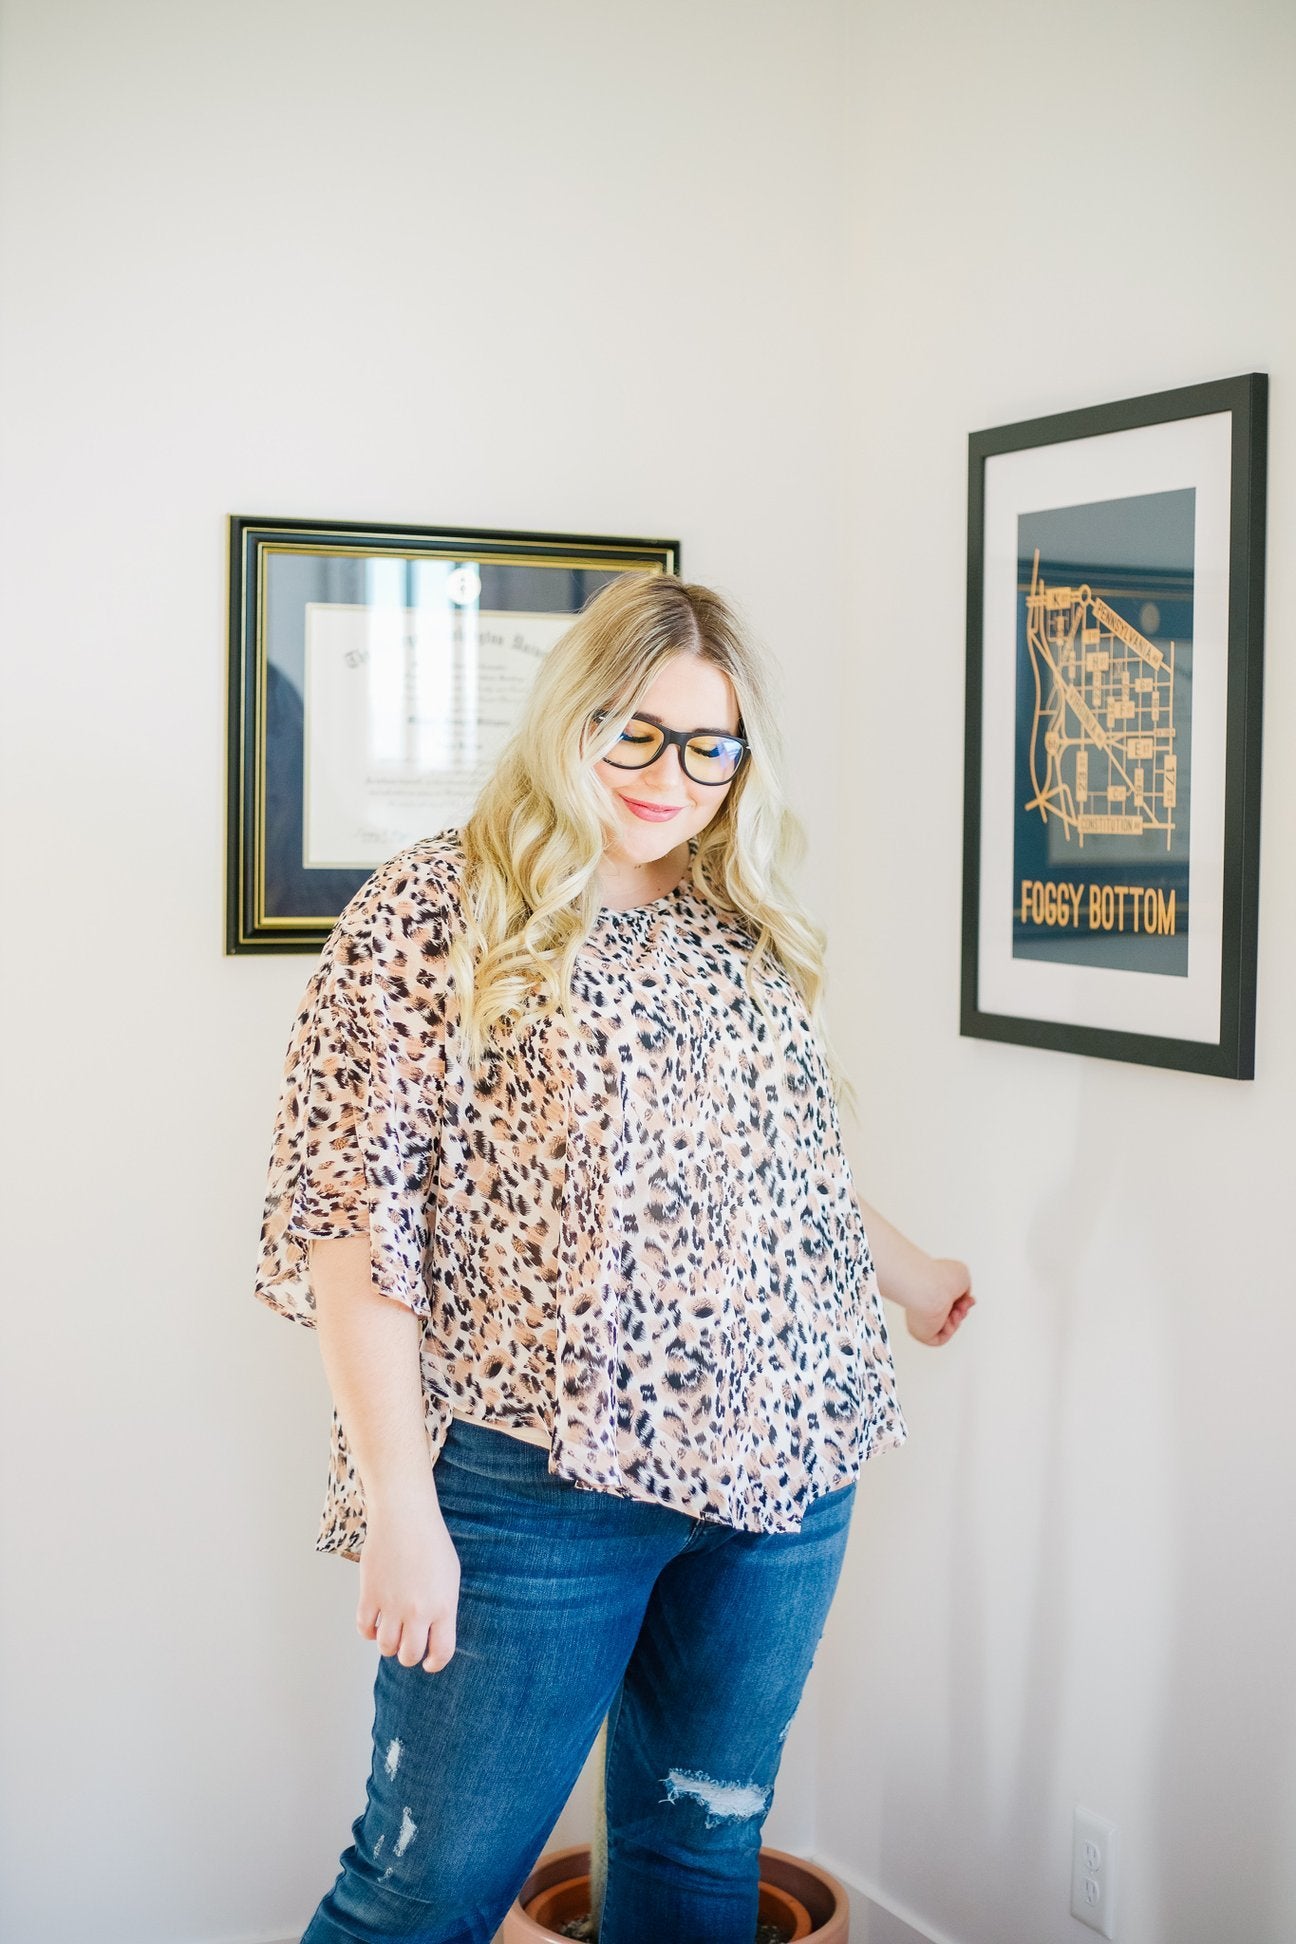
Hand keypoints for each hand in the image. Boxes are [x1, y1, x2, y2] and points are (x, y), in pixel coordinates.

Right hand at [356, 1487, 461, 1672]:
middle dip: (409, 1655)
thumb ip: (443, 1607)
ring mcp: (392, 1604)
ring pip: (385, 1647)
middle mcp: (417, 1610)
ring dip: (388, 1645)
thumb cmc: (431, 1542)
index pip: (442, 1652)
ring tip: (392, 1632)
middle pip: (409, 1655)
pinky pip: (365, 1629)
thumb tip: (433, 1633)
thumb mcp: (450, 1576)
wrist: (405, 1516)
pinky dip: (369, 1631)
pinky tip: (375, 1622)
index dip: (435, 1663)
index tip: (429, 1662)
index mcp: (443, 1606)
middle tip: (408, 1646)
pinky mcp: (369, 1595)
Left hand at [904, 1257, 974, 1346]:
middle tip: (962, 1306)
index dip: (962, 1302)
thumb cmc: (941, 1278)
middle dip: (961, 1311)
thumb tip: (963, 1296)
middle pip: (948, 1314)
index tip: (970, 1300)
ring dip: (956, 1320)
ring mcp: (921, 1318)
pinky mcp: (921, 1332)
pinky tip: (946, 1320)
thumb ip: (964, 1286)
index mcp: (930, 1288)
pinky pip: (939, 1339)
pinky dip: (948, 1331)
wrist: (929, 1289)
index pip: (946, 1300)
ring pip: (946, 1327)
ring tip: (954, 1311)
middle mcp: (924, 1302)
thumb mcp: (962, 1274)